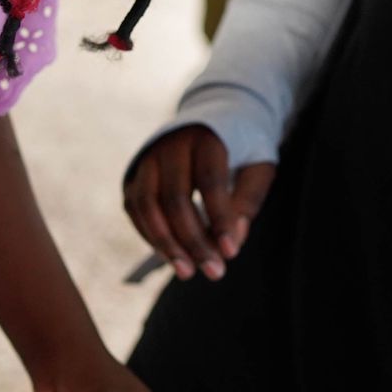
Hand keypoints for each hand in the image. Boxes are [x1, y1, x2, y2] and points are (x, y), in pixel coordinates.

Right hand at [123, 125, 275, 279]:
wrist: (210, 119)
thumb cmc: (240, 148)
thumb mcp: (258, 166)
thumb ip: (249, 200)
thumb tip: (232, 241)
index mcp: (206, 137)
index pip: (210, 182)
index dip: (219, 219)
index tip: (231, 253)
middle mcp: (170, 145)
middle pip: (175, 198)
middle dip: (193, 241)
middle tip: (214, 272)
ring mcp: (147, 159)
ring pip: (148, 206)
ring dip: (166, 244)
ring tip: (187, 272)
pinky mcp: (134, 175)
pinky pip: (135, 209)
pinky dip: (150, 236)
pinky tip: (171, 257)